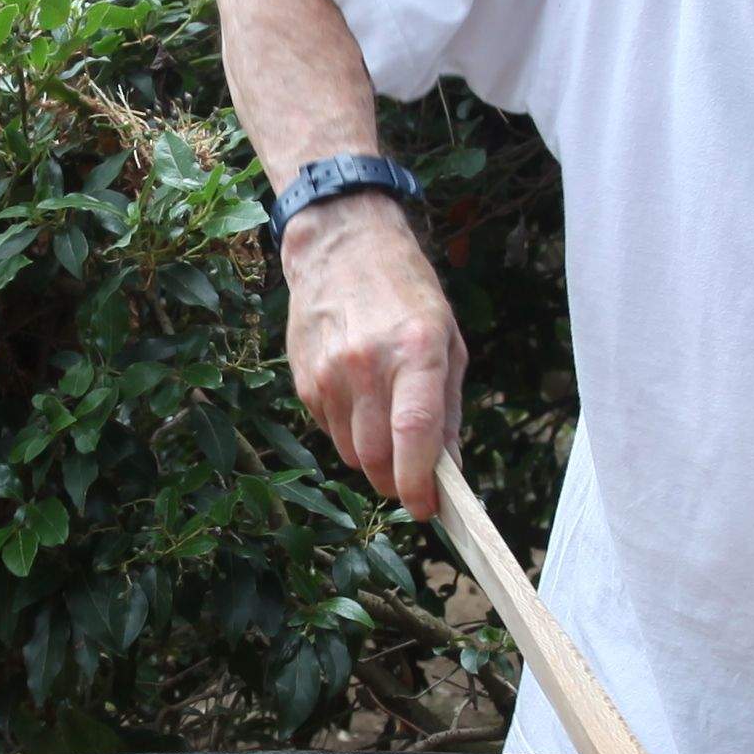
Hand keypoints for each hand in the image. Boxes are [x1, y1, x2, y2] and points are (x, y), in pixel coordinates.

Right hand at [280, 194, 463, 516]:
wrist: (340, 246)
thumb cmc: (405, 292)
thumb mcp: (447, 340)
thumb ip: (448, 408)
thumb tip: (449, 469)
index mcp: (415, 350)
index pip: (413, 433)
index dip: (420, 482)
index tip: (428, 508)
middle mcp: (367, 364)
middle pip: (376, 457)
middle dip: (397, 481)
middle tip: (413, 479)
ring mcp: (328, 373)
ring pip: (350, 452)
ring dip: (372, 458)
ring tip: (386, 425)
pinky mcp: (303, 380)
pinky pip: (329, 431)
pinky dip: (348, 433)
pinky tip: (359, 399)